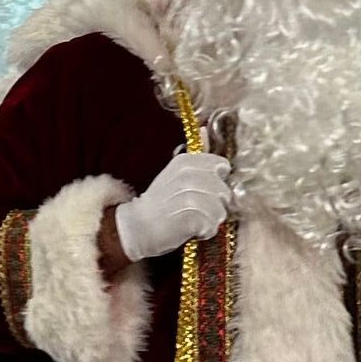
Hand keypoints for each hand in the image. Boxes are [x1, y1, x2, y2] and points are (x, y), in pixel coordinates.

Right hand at [113, 149, 231, 262]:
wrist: (136, 228)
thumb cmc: (159, 203)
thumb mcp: (175, 173)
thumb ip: (196, 155)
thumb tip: (204, 128)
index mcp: (186, 162)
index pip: (222, 166)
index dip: (216, 181)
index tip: (203, 190)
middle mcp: (188, 175)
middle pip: (224, 191)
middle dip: (215, 204)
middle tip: (196, 210)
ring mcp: (189, 196)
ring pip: (220, 211)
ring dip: (210, 221)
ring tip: (193, 221)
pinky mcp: (189, 218)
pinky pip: (212, 225)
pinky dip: (204, 232)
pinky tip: (191, 231)